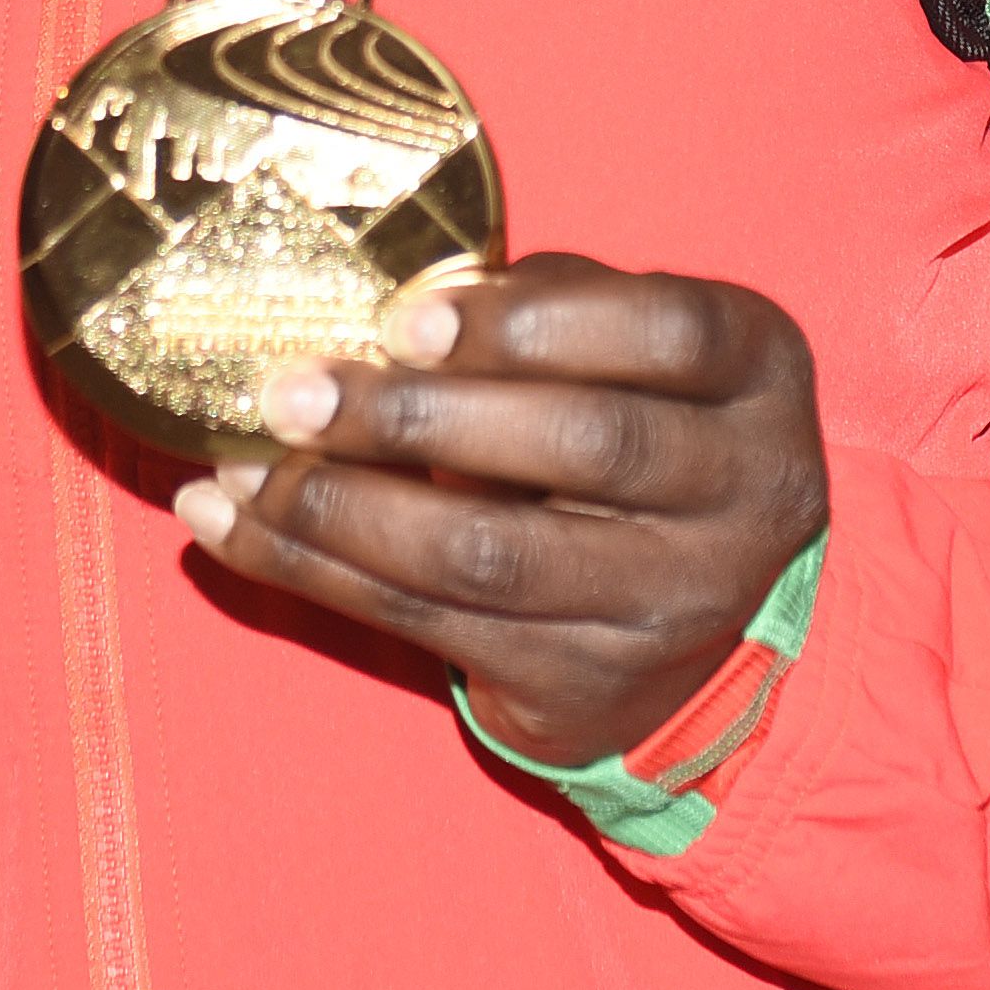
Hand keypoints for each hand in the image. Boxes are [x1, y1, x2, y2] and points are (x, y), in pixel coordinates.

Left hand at [174, 255, 825, 770]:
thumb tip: (394, 303)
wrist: (699, 619)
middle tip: (289, 389)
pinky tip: (231, 524)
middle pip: (584, 447)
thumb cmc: (634, 423)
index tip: (403, 318)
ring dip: (340, 508)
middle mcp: (742, 495)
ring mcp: (671, 606)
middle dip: (416, 416)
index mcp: (758, 376)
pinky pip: (428, 629)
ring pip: (490, 557)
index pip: (670, 334)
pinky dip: (312, 572)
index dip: (533, 325)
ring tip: (237, 464)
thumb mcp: (627, 346)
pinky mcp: (587, 686)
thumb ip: (541, 307)